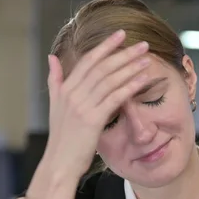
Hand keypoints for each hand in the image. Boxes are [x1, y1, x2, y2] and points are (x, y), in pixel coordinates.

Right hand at [25, 30, 150, 198]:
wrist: (59, 163)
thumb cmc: (62, 138)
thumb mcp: (56, 105)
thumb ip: (55, 80)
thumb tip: (52, 57)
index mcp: (65, 89)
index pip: (88, 61)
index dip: (105, 46)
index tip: (121, 35)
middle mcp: (73, 94)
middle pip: (102, 67)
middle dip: (123, 53)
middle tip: (141, 44)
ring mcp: (82, 106)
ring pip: (110, 80)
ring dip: (130, 67)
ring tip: (146, 59)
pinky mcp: (92, 120)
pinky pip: (115, 98)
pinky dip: (129, 86)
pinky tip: (142, 79)